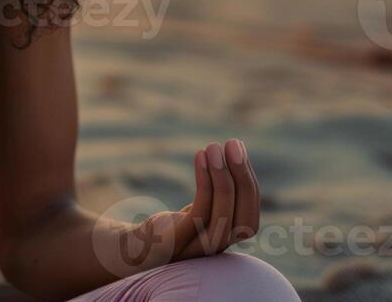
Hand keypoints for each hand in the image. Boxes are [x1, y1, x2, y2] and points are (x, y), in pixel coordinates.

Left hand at [148, 139, 260, 259]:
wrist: (140, 246)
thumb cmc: (176, 224)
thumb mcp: (204, 209)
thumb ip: (222, 194)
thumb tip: (236, 153)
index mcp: (229, 239)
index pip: (251, 215)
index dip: (248, 181)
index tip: (238, 150)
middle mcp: (220, 247)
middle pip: (244, 217)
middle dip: (241, 176)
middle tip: (233, 143)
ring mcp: (200, 247)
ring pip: (223, 213)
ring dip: (221, 176)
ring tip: (214, 146)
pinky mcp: (180, 241)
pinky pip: (200, 211)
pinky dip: (205, 182)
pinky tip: (200, 157)